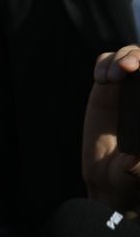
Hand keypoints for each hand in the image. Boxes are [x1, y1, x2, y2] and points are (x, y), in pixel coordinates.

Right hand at [82, 46, 139, 211]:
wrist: (109, 181)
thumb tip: (132, 158)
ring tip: (112, 77)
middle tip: (129, 68)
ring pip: (132, 55)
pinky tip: (101, 80)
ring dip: (124, 57)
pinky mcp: (107, 89)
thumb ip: (138, 166)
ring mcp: (131, 89)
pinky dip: (104, 64)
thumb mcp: (138, 174)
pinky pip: (106, 62)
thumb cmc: (133, 179)